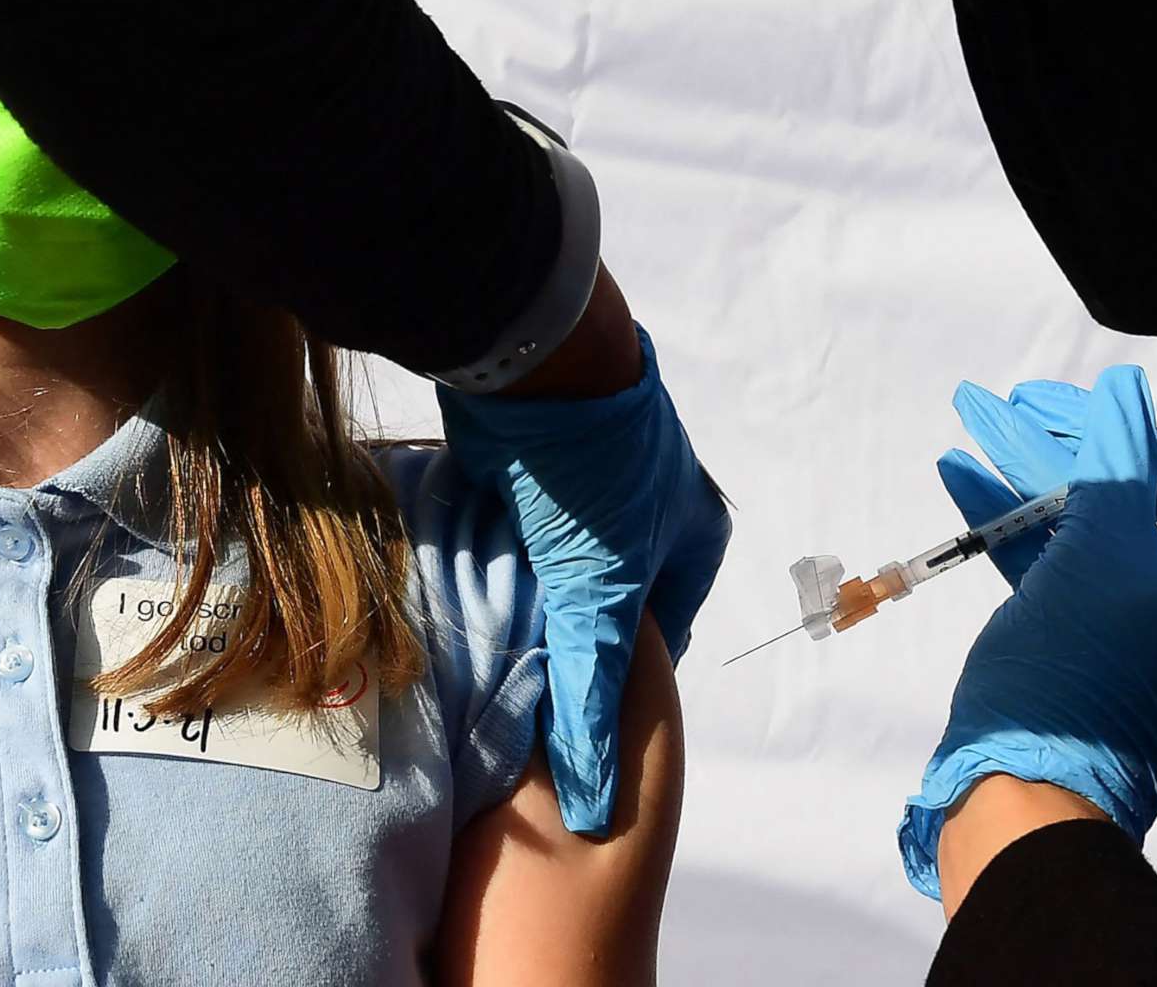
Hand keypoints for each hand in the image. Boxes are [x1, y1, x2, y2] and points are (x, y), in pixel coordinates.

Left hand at [438, 321, 729, 836]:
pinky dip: (498, 550)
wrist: (532, 350)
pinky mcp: (540, 451)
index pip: (660, 639)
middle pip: (606, 598)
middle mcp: (655, 500)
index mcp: (694, 531)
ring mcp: (596, 472)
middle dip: (565, 638)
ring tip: (483, 641)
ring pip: (560, 560)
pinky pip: (522, 522)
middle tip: (515, 689)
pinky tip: (462, 581)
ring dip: (527, 593)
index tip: (565, 723)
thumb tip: (592, 807)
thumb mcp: (596, 595)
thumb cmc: (590, 475)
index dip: (615, 683)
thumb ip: (593, 695)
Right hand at [898, 331, 1156, 898]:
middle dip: (1107, 434)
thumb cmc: (1081, 678)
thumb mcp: (1098, 552)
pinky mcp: (1122, 657)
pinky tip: (967, 480)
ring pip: (1127, 528)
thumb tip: (1125, 401)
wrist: (1024, 809)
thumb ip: (1117, 464)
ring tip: (984, 417)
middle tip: (1033, 398)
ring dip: (1054, 473)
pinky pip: (1092, 573)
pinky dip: (1039, 529)